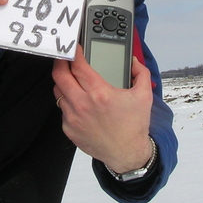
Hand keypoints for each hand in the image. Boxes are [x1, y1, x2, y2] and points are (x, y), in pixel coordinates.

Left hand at [52, 46, 152, 172]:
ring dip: (64, 83)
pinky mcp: (69, 129)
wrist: (127, 153)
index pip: (78, 66)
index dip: (74, 53)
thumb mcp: (144, 96)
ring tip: (72, 80)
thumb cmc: (134, 127)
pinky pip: (62, 109)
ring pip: (58, 92)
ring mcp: (73, 118)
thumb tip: (133, 60)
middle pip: (59, 75)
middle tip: (64, 58)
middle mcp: (83, 104)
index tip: (74, 49)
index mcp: (100, 93)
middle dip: (60, 62)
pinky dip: (68, 102)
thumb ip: (140, 72)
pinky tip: (79, 102)